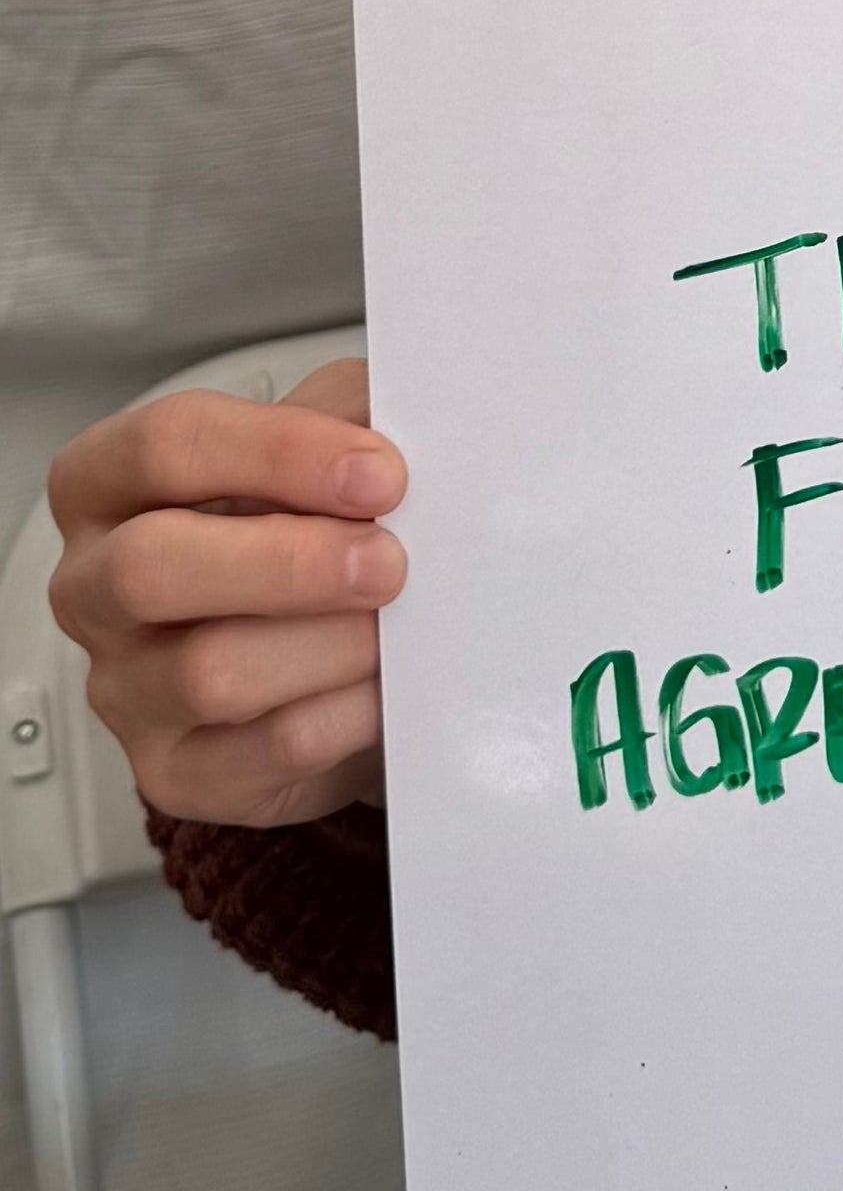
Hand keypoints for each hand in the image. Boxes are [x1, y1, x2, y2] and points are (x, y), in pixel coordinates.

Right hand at [46, 359, 404, 827]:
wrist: (336, 664)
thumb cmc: (314, 540)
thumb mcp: (324, 456)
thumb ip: (350, 420)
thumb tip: (395, 428)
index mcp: (109, 488)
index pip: (162, 447)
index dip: (278, 452)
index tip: (381, 473)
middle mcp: (95, 588)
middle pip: (151, 567)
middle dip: (290, 563)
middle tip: (388, 562)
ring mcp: (126, 688)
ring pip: (212, 670)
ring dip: (332, 644)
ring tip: (398, 626)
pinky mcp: (179, 771)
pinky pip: (270, 747)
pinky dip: (350, 712)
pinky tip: (390, 686)